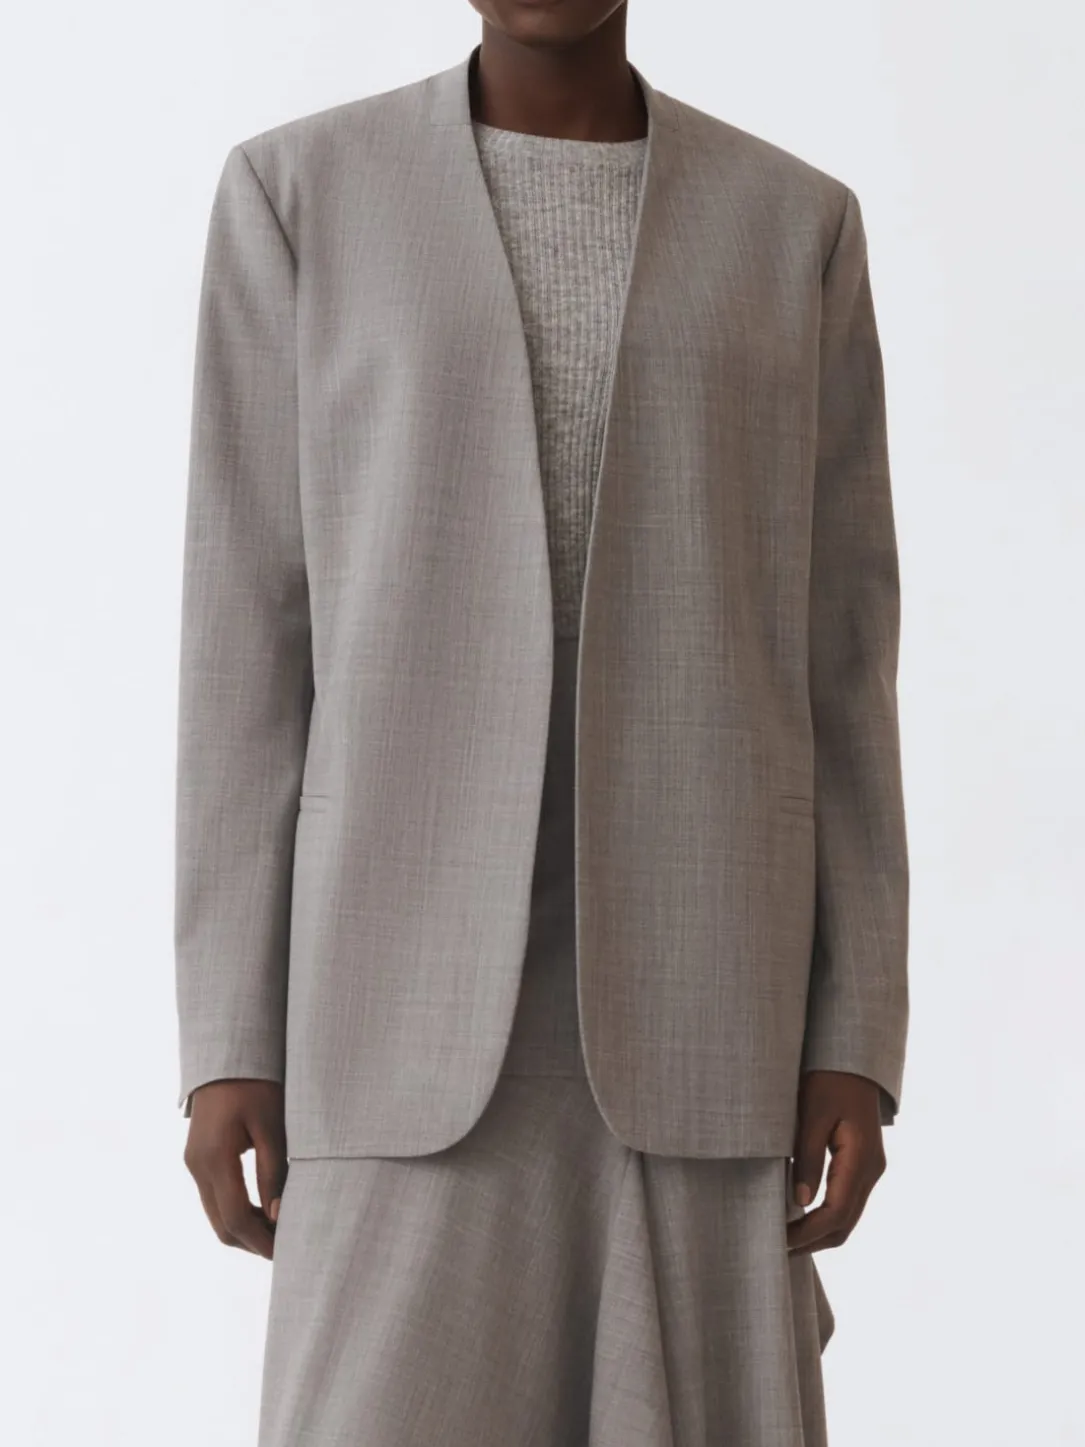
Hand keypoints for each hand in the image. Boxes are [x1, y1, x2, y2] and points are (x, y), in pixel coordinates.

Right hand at [183, 1079, 286, 1258]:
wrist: (226, 1056)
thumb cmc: (256, 1084)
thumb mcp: (271, 1125)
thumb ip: (272, 1172)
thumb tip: (277, 1215)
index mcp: (214, 1159)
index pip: (236, 1218)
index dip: (260, 1241)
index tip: (286, 1252)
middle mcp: (197, 1166)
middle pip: (222, 1225)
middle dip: (252, 1243)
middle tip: (286, 1248)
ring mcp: (194, 1163)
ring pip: (216, 1215)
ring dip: (245, 1229)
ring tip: (278, 1232)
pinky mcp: (198, 1158)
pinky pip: (215, 1197)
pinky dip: (237, 1211)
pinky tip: (263, 1210)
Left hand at [786, 1069, 885, 1254]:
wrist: (852, 1061)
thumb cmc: (828, 1082)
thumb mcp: (811, 1116)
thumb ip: (807, 1159)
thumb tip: (799, 1203)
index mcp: (861, 1160)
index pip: (835, 1213)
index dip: (807, 1234)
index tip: (779, 1242)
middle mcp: (872, 1171)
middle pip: (845, 1224)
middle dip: (812, 1242)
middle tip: (777, 1250)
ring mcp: (871, 1169)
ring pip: (849, 1217)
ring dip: (820, 1233)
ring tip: (787, 1241)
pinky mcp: (864, 1165)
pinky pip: (848, 1202)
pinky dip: (828, 1218)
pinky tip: (803, 1219)